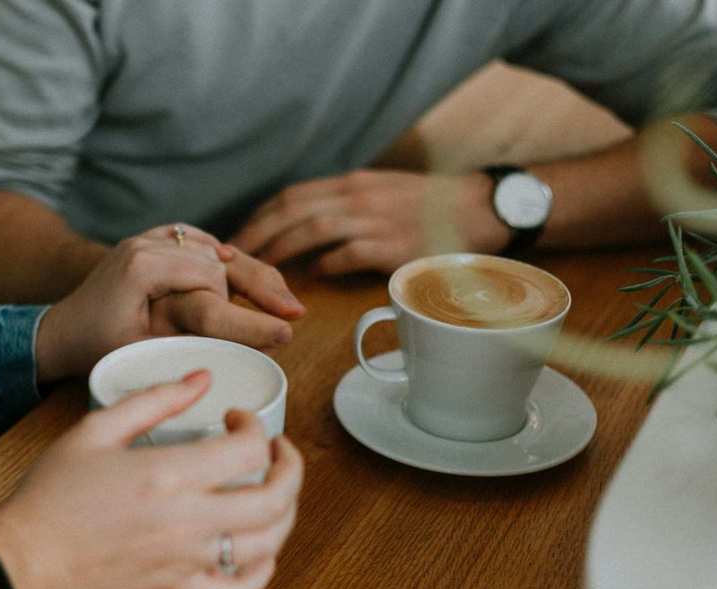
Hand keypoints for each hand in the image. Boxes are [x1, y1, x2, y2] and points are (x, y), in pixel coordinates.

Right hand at [0, 371, 304, 588]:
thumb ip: (154, 400)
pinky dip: (262, 571)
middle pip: (276, 499)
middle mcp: (187, 520)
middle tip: (276, 450)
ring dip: (286, 512)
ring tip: (274, 491)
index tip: (236, 418)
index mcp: (168, 474)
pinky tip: (258, 549)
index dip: (255, 425)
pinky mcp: (178, 588)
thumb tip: (201, 379)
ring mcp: (187, 559)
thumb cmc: (52, 494)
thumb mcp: (96, 429)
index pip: (249, 449)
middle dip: (290, 467)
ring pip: (269, 544)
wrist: (25, 558)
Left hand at [37, 225, 304, 381]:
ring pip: (213, 249)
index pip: (211, 280)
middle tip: (295, 313)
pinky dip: (224, 256)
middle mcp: (147, 242)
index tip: (283, 329)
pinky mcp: (152, 241)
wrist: (61, 330)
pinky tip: (249, 270)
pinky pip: (198, 242)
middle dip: (260, 285)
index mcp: (143, 265)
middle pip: (219, 259)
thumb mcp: (141, 350)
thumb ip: (186, 340)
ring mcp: (149, 238)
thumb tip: (235, 348)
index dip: (246, 309)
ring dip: (249, 272)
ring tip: (284, 299)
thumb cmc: (96, 347)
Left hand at [229, 169, 510, 275]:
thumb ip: (346, 207)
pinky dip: (326, 264)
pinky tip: (312, 277)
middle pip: (293, 209)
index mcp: (352, 184)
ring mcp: (376, 219)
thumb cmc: (431, 207)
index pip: (293, 195)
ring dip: (281, 249)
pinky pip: (348, 253)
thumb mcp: (382, 193)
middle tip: (233, 258)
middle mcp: (359, 196)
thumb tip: (308, 232)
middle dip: (257, 233)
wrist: (482, 208)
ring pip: (313, 228)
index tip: (239, 237)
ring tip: (261, 270)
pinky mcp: (395, 244)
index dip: (261, 216)